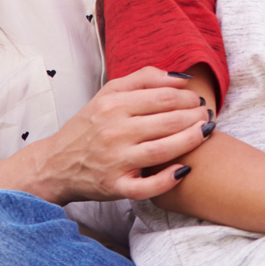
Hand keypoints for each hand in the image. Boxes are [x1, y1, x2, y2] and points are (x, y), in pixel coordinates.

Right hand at [28, 67, 209, 203]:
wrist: (56, 164)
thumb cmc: (89, 126)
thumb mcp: (108, 94)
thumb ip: (144, 78)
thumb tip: (181, 78)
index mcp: (113, 106)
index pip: (163, 97)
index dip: (189, 97)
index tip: (199, 100)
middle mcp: (114, 132)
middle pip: (168, 122)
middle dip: (196, 117)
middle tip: (208, 115)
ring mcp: (115, 161)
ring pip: (162, 151)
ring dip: (191, 141)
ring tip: (206, 133)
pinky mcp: (116, 186)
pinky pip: (147, 187)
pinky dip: (167, 180)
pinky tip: (184, 170)